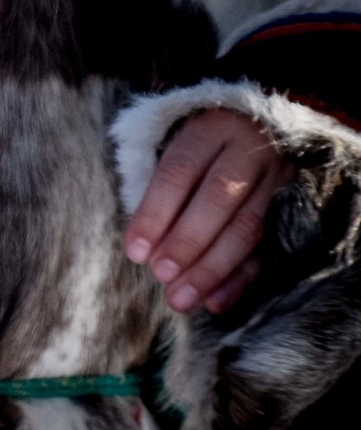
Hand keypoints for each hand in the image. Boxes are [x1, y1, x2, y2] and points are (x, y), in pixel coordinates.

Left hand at [123, 110, 294, 314]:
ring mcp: (278, 177)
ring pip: (247, 227)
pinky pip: (269, 247)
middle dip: (187, 242)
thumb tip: (143, 250)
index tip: (135, 252)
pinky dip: (242, 278)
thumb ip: (161, 194)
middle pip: (218, 199)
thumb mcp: (177, 151)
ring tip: (182, 298)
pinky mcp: (294, 205)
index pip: (178, 172)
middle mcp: (249, 149)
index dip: (155, 214)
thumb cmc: (202, 148)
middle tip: (161, 276)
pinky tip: (216, 302)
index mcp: (210, 129)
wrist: (263, 128)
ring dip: (212, 269)